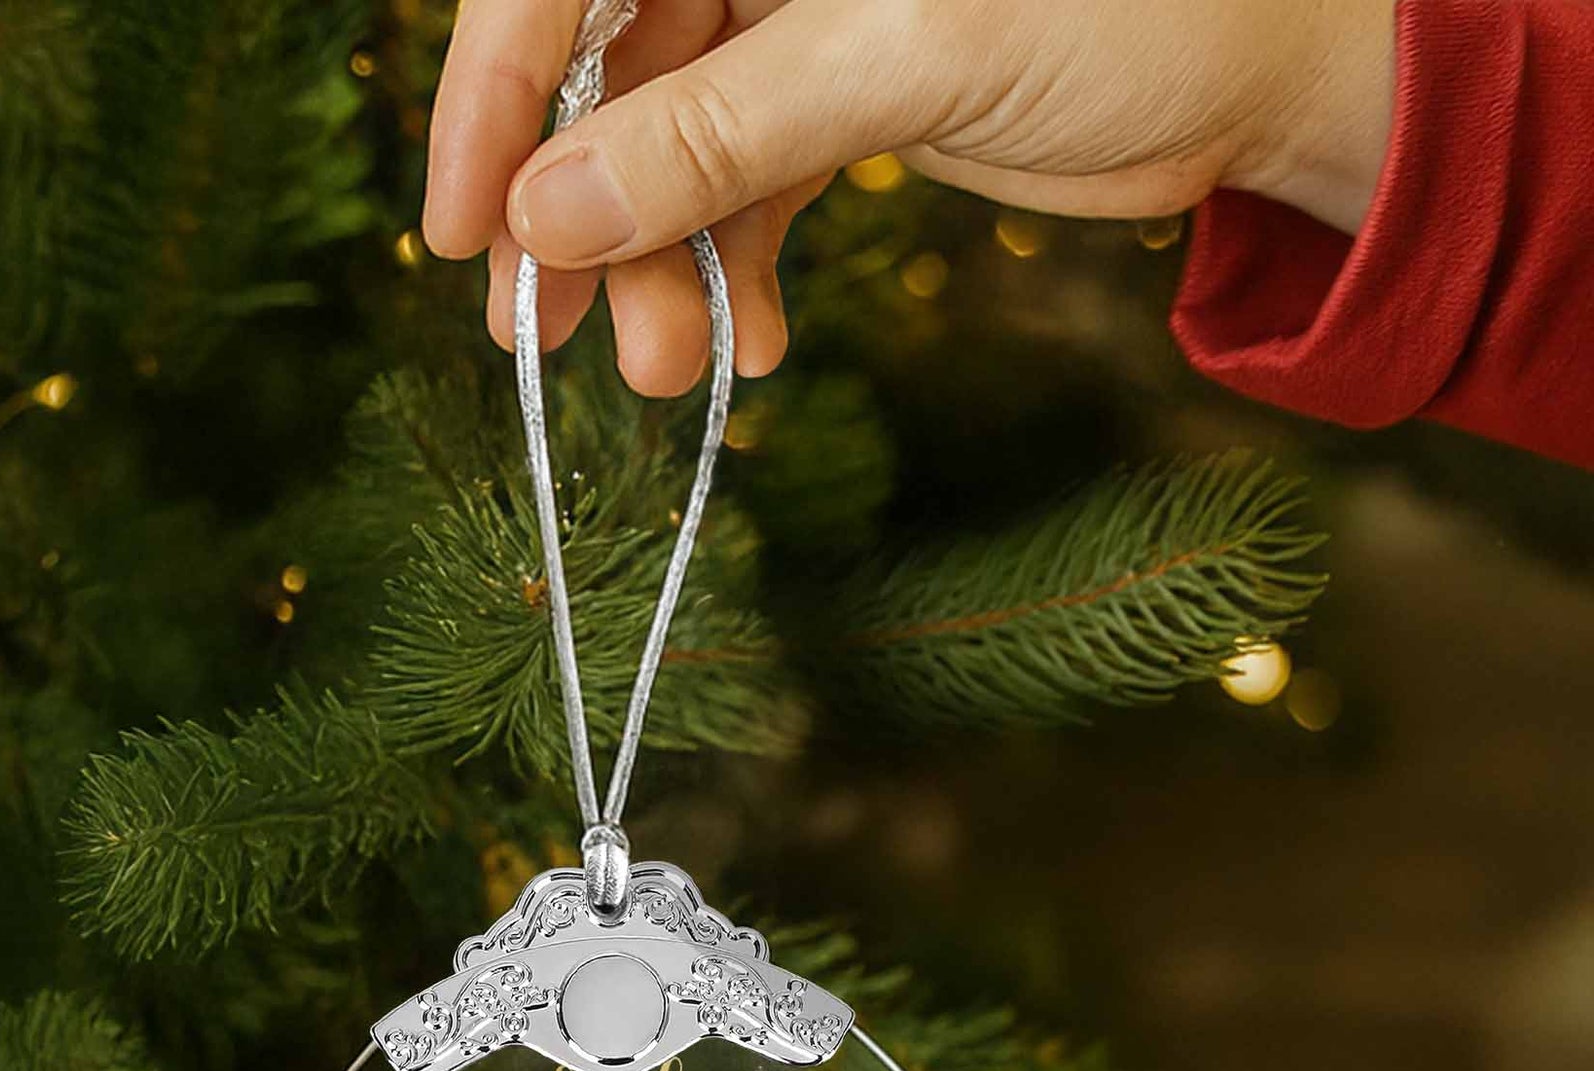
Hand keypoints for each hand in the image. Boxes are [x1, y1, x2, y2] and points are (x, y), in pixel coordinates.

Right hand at [423, 0, 1395, 394]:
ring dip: (655, 272)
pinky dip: (727, 275)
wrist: (1261, 69)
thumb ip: (722, 128)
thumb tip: (548, 214)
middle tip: (555, 345)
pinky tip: (750, 348)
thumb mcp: (909, 51)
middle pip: (605, 72)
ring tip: (674, 376)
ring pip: (665, 150)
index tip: (466, 231)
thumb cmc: (1129, 2)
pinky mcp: (830, 96)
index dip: (498, 93)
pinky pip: (737, 193)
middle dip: (582, 216)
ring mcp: (788, 18)